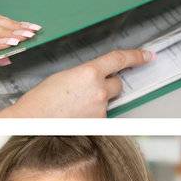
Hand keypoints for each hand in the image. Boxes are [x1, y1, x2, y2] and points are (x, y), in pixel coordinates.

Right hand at [4, 47, 154, 116]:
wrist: (33, 122)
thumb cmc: (41, 101)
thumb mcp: (62, 77)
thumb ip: (83, 75)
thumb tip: (94, 79)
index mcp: (88, 73)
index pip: (119, 60)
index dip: (136, 56)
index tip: (147, 56)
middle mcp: (99, 91)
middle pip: (117, 84)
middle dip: (109, 84)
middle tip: (90, 89)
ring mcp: (101, 109)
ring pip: (107, 101)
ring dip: (96, 102)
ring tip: (72, 106)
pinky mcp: (99, 124)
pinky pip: (101, 116)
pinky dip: (90, 115)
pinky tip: (74, 116)